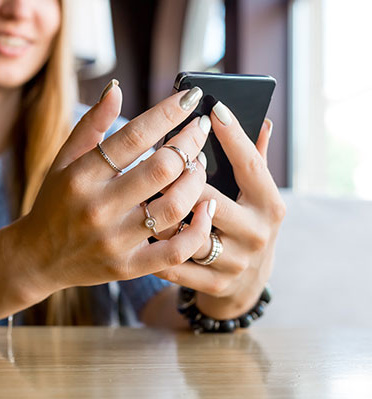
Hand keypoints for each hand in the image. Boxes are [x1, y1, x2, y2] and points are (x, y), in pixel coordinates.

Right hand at [16, 82, 214, 291]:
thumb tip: (117, 88)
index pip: (134, 137)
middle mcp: (98, 208)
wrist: (38, 258)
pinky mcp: (128, 267)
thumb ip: (90, 125)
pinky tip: (207, 208)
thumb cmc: (54, 202)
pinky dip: (199, 229)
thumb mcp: (63, 161)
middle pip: (162, 168)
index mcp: (81, 176)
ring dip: (197, 180)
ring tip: (199, 164)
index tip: (191, 97)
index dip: (168, 113)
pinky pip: (176, 251)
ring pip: (174, 206)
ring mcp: (115, 240)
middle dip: (190, 142)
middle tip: (199, 129)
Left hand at [155, 102, 285, 318]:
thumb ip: (255, 159)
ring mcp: (237, 261)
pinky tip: (137, 231)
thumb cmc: (243, 225)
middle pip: (209, 197)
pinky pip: (175, 263)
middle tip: (152, 156)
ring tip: (138, 194)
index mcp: (269, 204)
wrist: (245, 286)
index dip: (232, 136)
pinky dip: (154, 247)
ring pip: (187, 232)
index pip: (250, 164)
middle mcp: (258, 233)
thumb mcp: (255, 195)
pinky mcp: (215, 285)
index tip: (212, 108)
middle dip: (178, 178)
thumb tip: (263, 120)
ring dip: (159, 213)